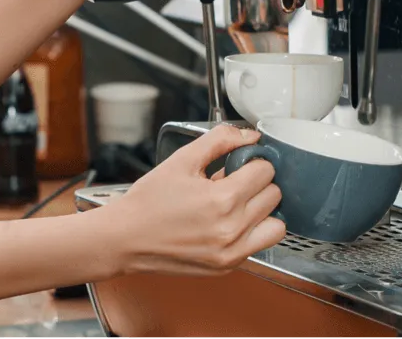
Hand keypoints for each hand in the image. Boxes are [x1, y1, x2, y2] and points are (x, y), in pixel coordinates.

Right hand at [101, 124, 284, 276]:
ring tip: (238, 203)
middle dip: (256, 183)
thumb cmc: (147, 202)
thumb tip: (248, 135)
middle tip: (232, 181)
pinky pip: (259, 245)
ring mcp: (232, 252)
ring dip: (262, 210)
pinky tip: (227, 222)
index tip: (238, 163)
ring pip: (277, 225)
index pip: (265, 171)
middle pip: (274, 195)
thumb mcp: (181, 160)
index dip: (251, 160)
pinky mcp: (228, 266)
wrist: (125, 238)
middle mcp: (232, 229)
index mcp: (222, 199)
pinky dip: (251, 231)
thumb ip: (219, 140)